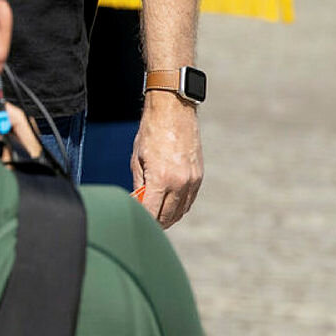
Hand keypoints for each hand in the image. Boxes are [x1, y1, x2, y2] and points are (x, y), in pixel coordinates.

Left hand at [132, 91, 202, 227]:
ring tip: (157, 218)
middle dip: (156, 223)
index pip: (151, 212)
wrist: (174, 111)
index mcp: (161, 179)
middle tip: (145, 224)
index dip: (143, 220)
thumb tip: (138, 201)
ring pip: (180, 211)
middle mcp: (179, 183)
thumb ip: (139, 184)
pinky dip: (180, 207)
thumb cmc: (151, 132)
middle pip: (168, 216)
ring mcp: (192, 180)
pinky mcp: (198, 176)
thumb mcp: (137, 159)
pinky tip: (170, 206)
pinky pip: (189, 200)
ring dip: (169, 217)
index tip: (136, 223)